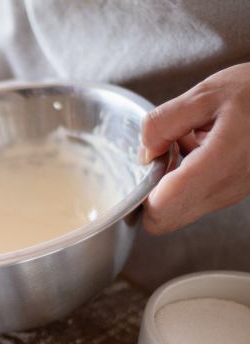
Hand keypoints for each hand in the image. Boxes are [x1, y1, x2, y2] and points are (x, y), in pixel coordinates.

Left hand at [141, 63, 249, 233]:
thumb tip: (145, 155)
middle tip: (163, 153)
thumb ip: (162, 124)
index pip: (160, 210)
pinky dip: (185, 179)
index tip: (145, 165)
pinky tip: (198, 146)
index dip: (139, 195)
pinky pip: (195, 199)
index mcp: (216, 165)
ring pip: (178, 210)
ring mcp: (229, 194)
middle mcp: (223, 189)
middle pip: (164, 219)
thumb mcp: (205, 94)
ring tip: (186, 142)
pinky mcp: (233, 191)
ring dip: (169, 183)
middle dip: (151, 191)